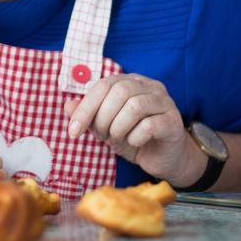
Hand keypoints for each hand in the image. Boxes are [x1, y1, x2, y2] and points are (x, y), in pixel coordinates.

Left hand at [64, 74, 196, 183]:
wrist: (163, 158)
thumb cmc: (134, 138)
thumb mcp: (106, 127)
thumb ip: (89, 115)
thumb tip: (67, 106)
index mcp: (130, 81)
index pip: (103, 85)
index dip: (85, 108)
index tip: (73, 131)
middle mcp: (149, 86)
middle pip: (120, 92)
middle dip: (104, 118)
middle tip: (104, 136)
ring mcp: (164, 102)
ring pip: (135, 106)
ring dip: (119, 128)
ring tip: (120, 139)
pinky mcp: (173, 121)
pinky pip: (150, 125)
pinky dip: (136, 137)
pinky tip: (136, 143)